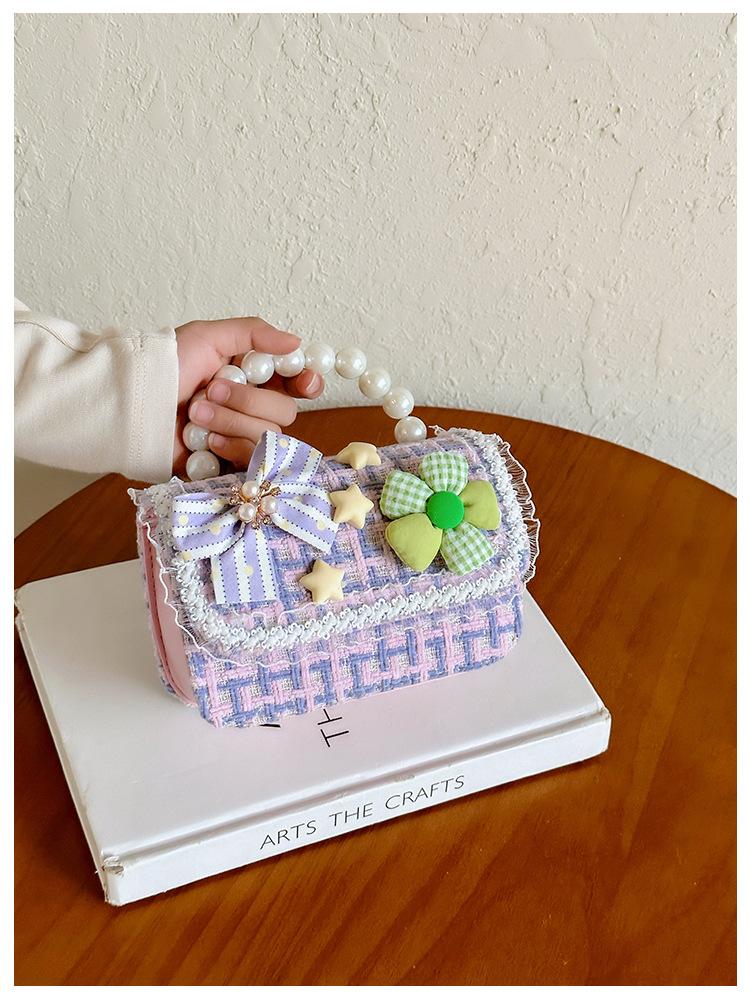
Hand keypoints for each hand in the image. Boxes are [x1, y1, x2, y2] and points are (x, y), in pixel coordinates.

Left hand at [173, 317, 322, 473]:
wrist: (131, 405)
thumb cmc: (163, 367)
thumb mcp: (207, 336)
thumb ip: (254, 334)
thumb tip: (296, 342)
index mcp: (251, 377)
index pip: (295, 384)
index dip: (305, 383)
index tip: (304, 382)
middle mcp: (250, 408)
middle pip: (285, 412)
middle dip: (248, 401)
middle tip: (212, 390)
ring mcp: (238, 438)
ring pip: (268, 437)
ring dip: (231, 422)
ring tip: (196, 414)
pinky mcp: (226, 465)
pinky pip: (250, 463)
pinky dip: (228, 447)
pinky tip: (203, 441)